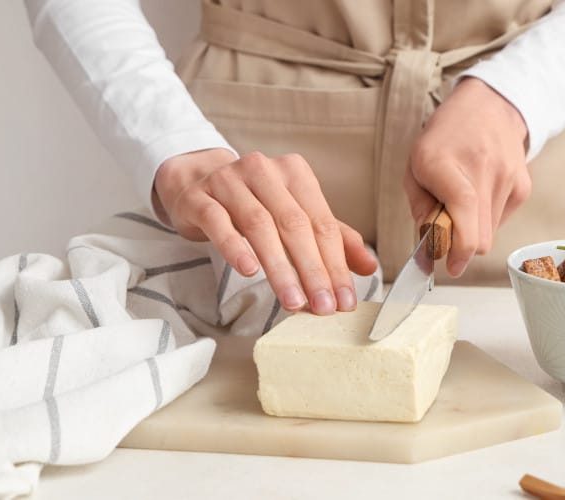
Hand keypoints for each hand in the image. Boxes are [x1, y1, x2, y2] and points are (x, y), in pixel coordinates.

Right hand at [153, 148, 377, 314]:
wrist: (195, 184)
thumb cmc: (252, 203)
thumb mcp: (294, 215)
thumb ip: (332, 239)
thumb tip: (370, 266)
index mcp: (294, 173)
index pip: (322, 223)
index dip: (336, 264)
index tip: (345, 300)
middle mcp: (264, 171)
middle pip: (294, 225)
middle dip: (313, 270)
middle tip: (324, 307)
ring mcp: (228, 181)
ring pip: (259, 226)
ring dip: (279, 268)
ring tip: (293, 302)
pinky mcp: (199, 197)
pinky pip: (219, 223)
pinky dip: (235, 247)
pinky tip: (249, 271)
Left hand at [404, 77, 530, 276]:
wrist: (488, 107)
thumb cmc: (446, 137)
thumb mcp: (416, 164)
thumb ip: (420, 206)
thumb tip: (430, 243)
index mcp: (446, 164)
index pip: (463, 214)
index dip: (458, 248)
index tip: (450, 265)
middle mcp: (481, 170)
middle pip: (480, 238)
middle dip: (461, 246)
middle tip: (447, 233)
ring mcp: (507, 179)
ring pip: (491, 233)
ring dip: (474, 229)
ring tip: (463, 201)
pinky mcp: (522, 187)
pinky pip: (502, 221)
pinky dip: (488, 218)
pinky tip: (481, 193)